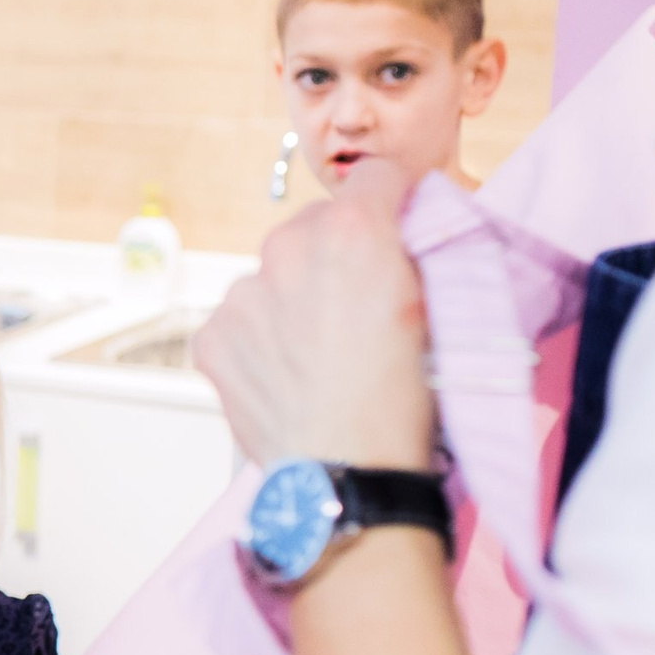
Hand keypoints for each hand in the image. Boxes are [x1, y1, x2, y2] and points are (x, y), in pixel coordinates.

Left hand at [194, 158, 436, 471]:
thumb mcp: (442, 309)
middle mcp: (287, 248)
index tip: (398, 225)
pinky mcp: (212, 336)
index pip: (374, 178)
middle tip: (357, 308)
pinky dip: (259, 339)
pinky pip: (239, 320)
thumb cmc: (409, 401)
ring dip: (292, 298)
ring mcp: (242, 294)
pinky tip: (287, 376)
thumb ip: (417, 252)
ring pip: (272, 276)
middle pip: (314, 226)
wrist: (349, 476)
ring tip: (321, 353)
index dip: (392, 202)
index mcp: (354, 232)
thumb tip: (408, 227)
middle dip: (335, 254)